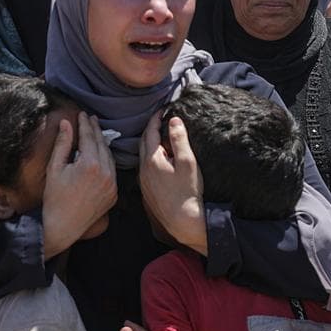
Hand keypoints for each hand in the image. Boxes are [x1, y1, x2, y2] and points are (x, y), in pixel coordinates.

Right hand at [42, 113, 116, 258]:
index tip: (82, 114)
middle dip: (95, 130)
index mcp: (90, 164)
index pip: (89, 137)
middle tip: (90, 118)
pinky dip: (106, 161)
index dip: (85, 124)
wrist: (62, 226)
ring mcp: (112, 185)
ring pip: (109, 157)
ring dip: (102, 144)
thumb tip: (66, 123)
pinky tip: (99, 155)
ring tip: (95, 134)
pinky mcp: (114, 194)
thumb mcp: (55, 167)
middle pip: (102, 144)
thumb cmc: (54, 197)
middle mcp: (105, 173)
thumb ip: (63, 143)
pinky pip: (112, 172)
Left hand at [140, 114, 207, 254]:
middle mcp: (143, 169)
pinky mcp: (147, 190)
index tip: (162, 109)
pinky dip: (151, 157)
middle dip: (150, 129)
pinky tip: (161, 159)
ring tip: (161, 137)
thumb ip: (179, 140)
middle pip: (143, 143)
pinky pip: (145, 167)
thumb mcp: (187, 162)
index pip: (149, 132)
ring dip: (150, 143)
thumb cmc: (187, 192)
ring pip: (143, 155)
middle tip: (160, 120)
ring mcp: (144, 181)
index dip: (156, 118)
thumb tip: (174, 120)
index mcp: (152, 160)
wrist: (182, 221)